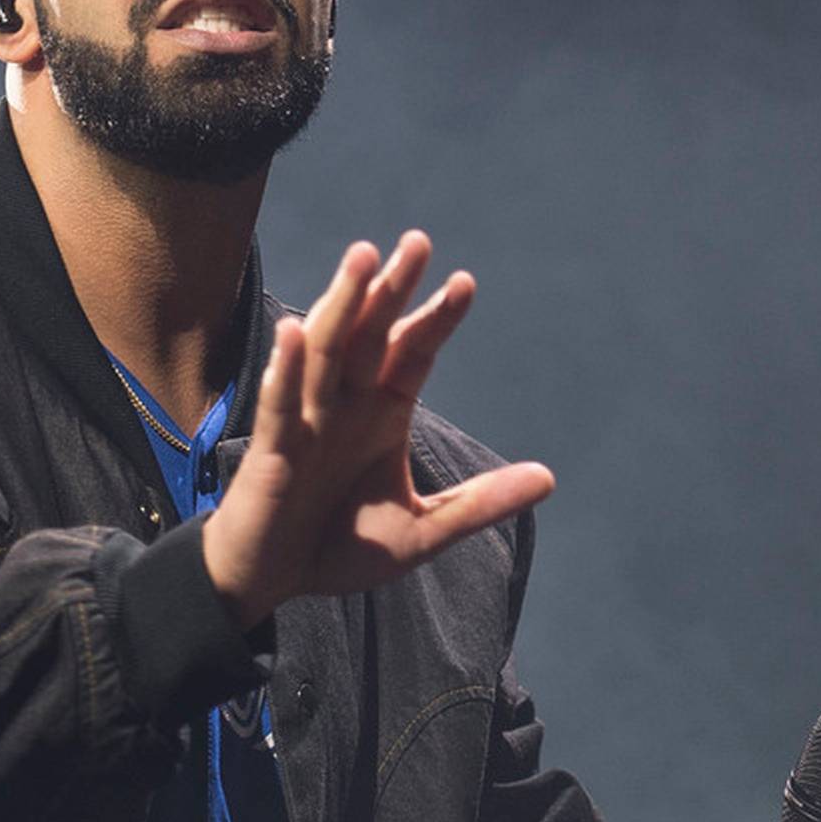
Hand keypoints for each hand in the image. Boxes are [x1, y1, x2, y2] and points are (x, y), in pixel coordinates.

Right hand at [201, 231, 555, 627]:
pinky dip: (286, 367)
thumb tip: (548, 478)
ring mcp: (306, 420)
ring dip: (343, 304)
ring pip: (325, 350)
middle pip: (371, 334)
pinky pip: (279, 402)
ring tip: (362, 258)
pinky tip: (294, 331)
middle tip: (417, 242)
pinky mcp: (272, 449)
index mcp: (382, 414)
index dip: (437, 318)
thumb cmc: (340, 548)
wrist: (272, 580)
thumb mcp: (421, 531)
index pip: (414, 353)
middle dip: (393, 289)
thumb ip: (479, 504)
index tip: (465, 283)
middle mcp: (345, 404)